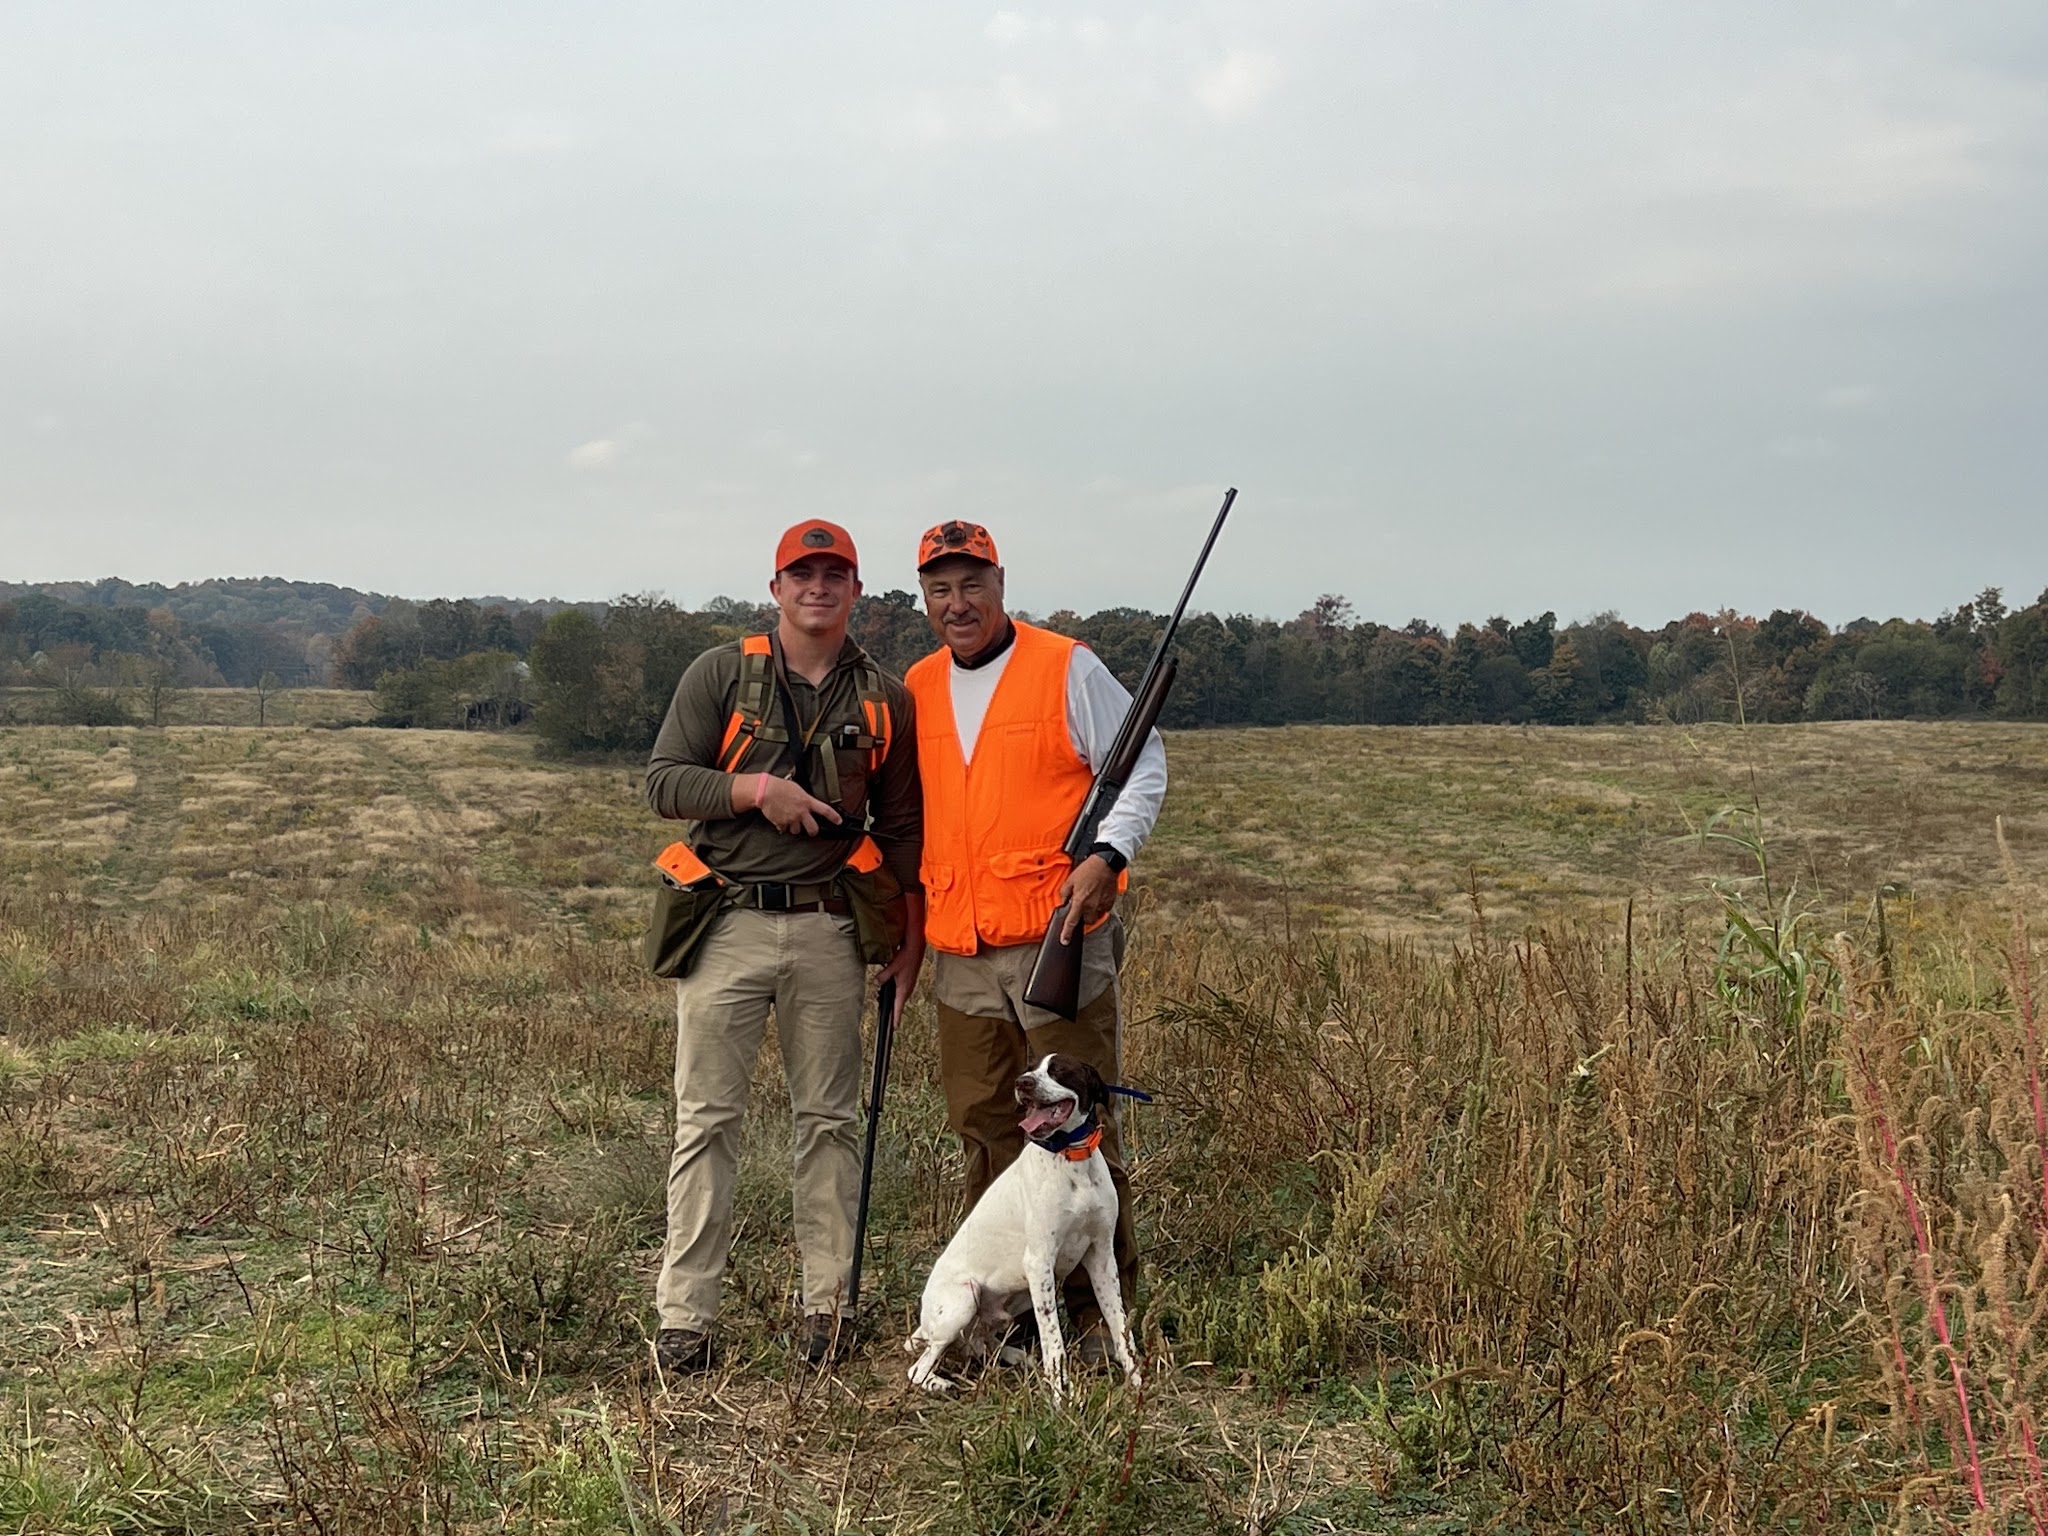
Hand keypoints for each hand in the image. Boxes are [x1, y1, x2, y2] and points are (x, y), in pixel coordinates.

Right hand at [748, 773, 842, 835]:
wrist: (766, 791)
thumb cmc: (781, 787)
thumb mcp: (798, 789)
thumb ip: (804, 799)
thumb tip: (806, 804)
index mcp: (807, 801)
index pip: (825, 810)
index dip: (834, 817)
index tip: (839, 821)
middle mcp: (801, 812)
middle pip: (813, 829)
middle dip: (813, 831)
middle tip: (811, 830)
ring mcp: (791, 819)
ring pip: (797, 831)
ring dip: (794, 828)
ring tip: (790, 821)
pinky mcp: (781, 823)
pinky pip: (784, 829)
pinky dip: (782, 826)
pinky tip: (780, 819)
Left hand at [873, 894, 924, 1024]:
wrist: (916, 947)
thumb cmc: (906, 956)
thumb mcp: (892, 966)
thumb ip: (883, 976)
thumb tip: (876, 983)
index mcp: (904, 988)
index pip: (899, 1007)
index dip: (896, 1018)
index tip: (894, 1027)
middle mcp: (907, 989)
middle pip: (899, 1004)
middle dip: (894, 1012)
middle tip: (890, 1022)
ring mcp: (909, 985)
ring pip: (900, 997)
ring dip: (895, 1002)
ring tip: (889, 1009)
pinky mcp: (908, 980)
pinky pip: (901, 991)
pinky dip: (896, 994)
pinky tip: (891, 991)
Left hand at [1056, 854, 1119, 944]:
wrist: (1106, 863)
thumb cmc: (1088, 870)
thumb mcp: (1071, 879)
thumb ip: (1065, 893)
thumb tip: (1064, 901)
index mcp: (1080, 901)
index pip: (1071, 921)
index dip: (1066, 933)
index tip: (1064, 941)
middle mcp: (1091, 906)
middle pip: (1086, 921)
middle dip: (1083, 916)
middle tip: (1082, 905)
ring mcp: (1102, 905)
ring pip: (1095, 916)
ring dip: (1092, 912)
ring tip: (1091, 899)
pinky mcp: (1110, 902)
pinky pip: (1104, 910)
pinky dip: (1100, 906)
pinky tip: (1098, 896)